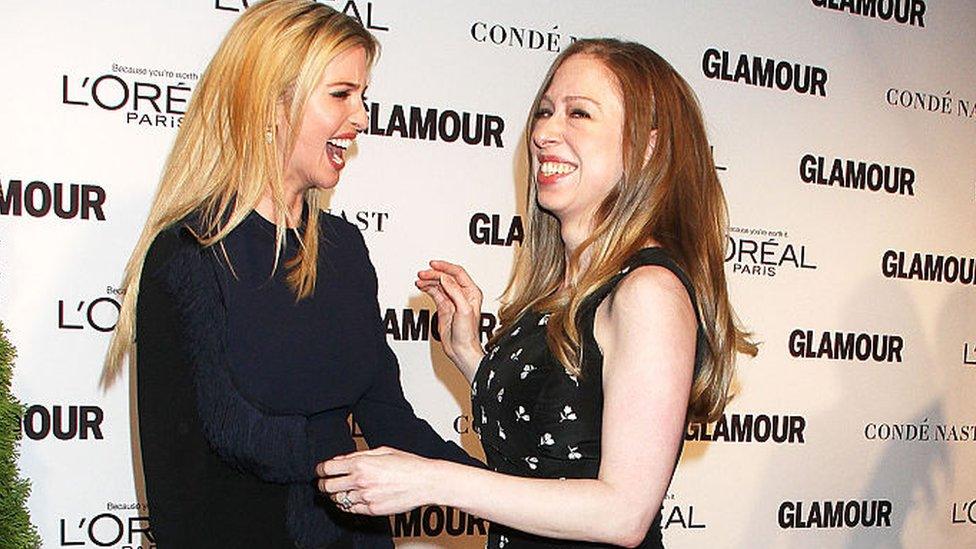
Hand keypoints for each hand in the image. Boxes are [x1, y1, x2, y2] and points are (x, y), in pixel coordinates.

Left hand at [316, 447, 436, 515]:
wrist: (425, 482)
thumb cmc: (408, 464)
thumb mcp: (382, 451)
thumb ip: (358, 455)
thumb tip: (341, 459)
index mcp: (361, 464)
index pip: (328, 468)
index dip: (320, 469)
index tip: (320, 470)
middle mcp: (360, 481)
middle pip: (327, 487)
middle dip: (322, 484)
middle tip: (324, 483)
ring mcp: (365, 498)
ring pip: (338, 500)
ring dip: (336, 496)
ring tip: (340, 491)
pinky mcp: (372, 510)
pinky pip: (351, 510)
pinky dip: (348, 505)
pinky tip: (352, 499)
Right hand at [415, 260, 484, 378]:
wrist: (461, 349)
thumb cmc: (468, 334)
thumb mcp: (464, 309)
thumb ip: (454, 292)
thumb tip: (445, 278)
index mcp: (471, 292)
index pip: (457, 273)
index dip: (445, 267)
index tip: (433, 264)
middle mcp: (462, 294)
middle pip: (446, 277)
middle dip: (434, 273)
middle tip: (423, 273)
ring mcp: (452, 300)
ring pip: (439, 284)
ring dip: (429, 280)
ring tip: (420, 279)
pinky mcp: (444, 307)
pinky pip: (435, 292)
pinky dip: (427, 288)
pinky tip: (422, 286)